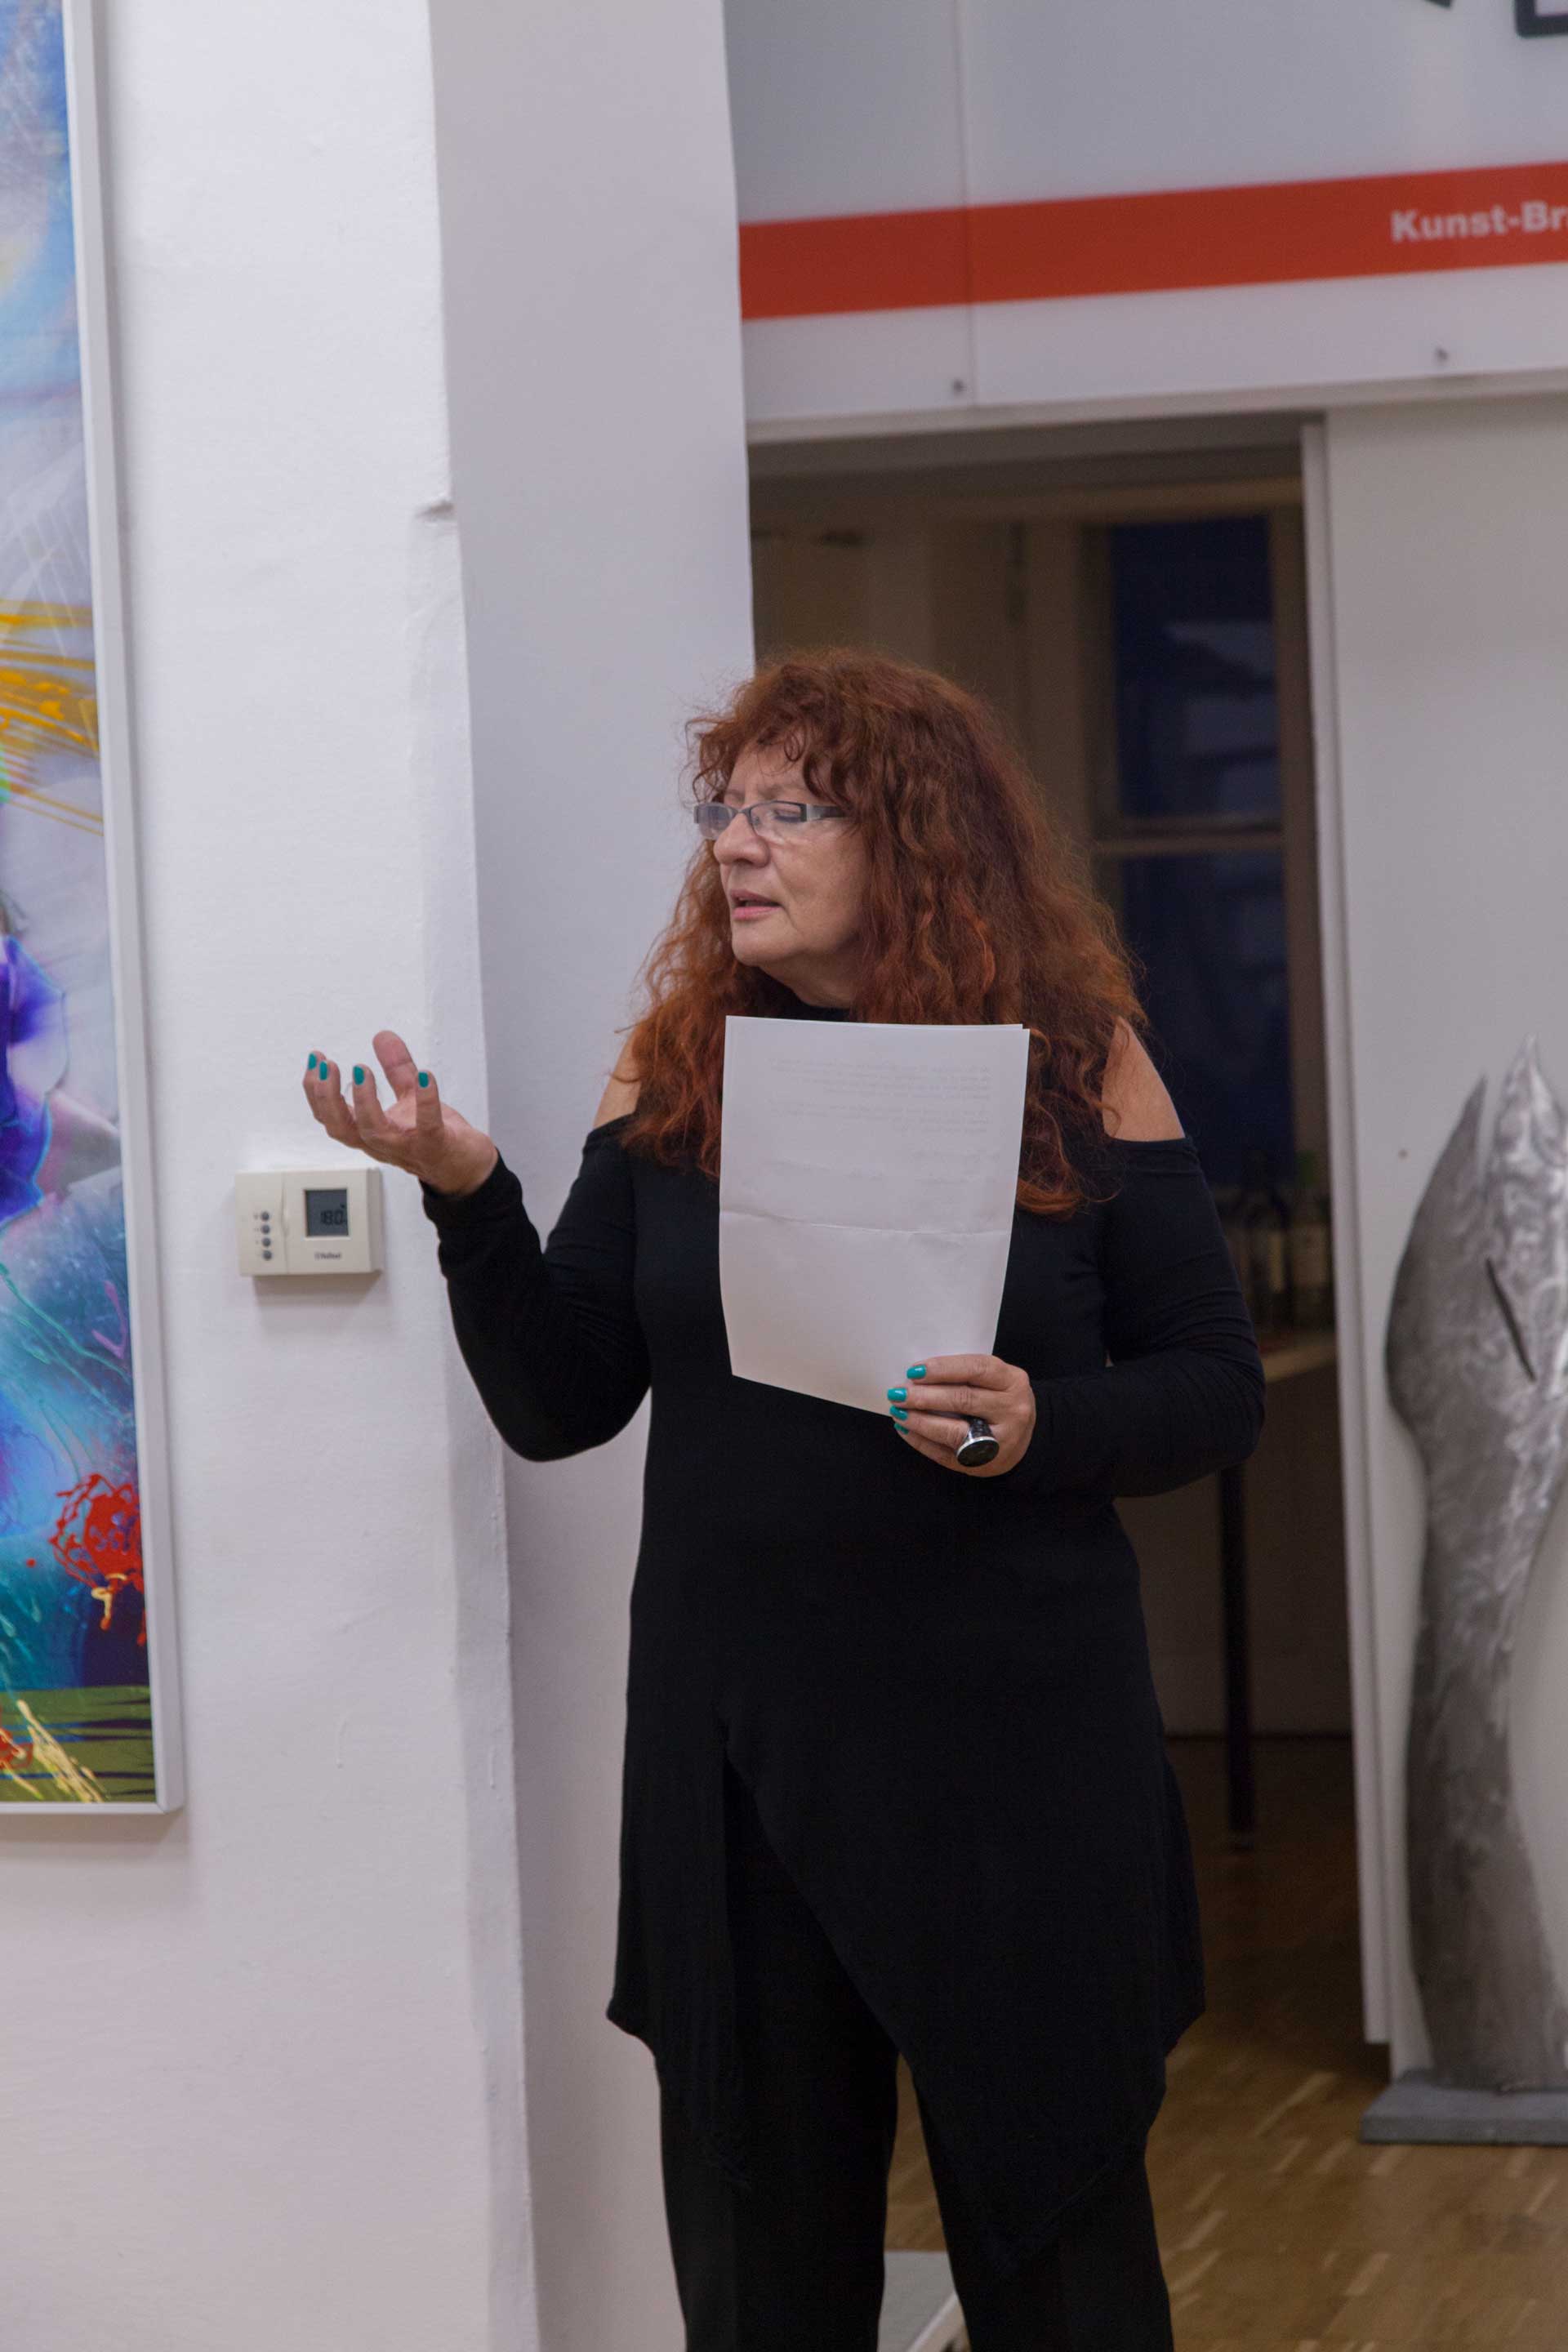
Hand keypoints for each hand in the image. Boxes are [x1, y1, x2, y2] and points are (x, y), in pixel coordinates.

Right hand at [302, 1029, 498, 1196]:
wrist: (467, 1168)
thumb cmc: (434, 1137)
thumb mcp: (410, 1098)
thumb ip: (396, 1069)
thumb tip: (382, 1035)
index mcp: (369, 1132)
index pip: (331, 1117)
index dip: (316, 1090)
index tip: (316, 1059)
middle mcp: (381, 1143)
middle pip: (341, 1128)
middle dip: (328, 1097)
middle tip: (327, 1066)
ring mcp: (407, 1146)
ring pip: (374, 1132)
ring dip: (364, 1100)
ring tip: (361, 1069)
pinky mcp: (435, 1145)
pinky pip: (427, 1125)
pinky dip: (426, 1101)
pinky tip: (425, 1076)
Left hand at [888, 1354, 1036, 1476]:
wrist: (1025, 1438)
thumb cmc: (1000, 1400)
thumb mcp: (995, 1380)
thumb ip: (966, 1374)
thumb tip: (917, 1376)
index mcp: (1013, 1381)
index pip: (976, 1369)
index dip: (942, 1369)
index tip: (914, 1371)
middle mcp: (1012, 1410)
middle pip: (963, 1400)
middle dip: (924, 1396)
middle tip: (898, 1393)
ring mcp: (1001, 1441)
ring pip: (954, 1431)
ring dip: (920, 1421)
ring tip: (898, 1411)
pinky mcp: (984, 1464)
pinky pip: (947, 1454)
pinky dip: (922, 1442)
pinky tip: (906, 1430)